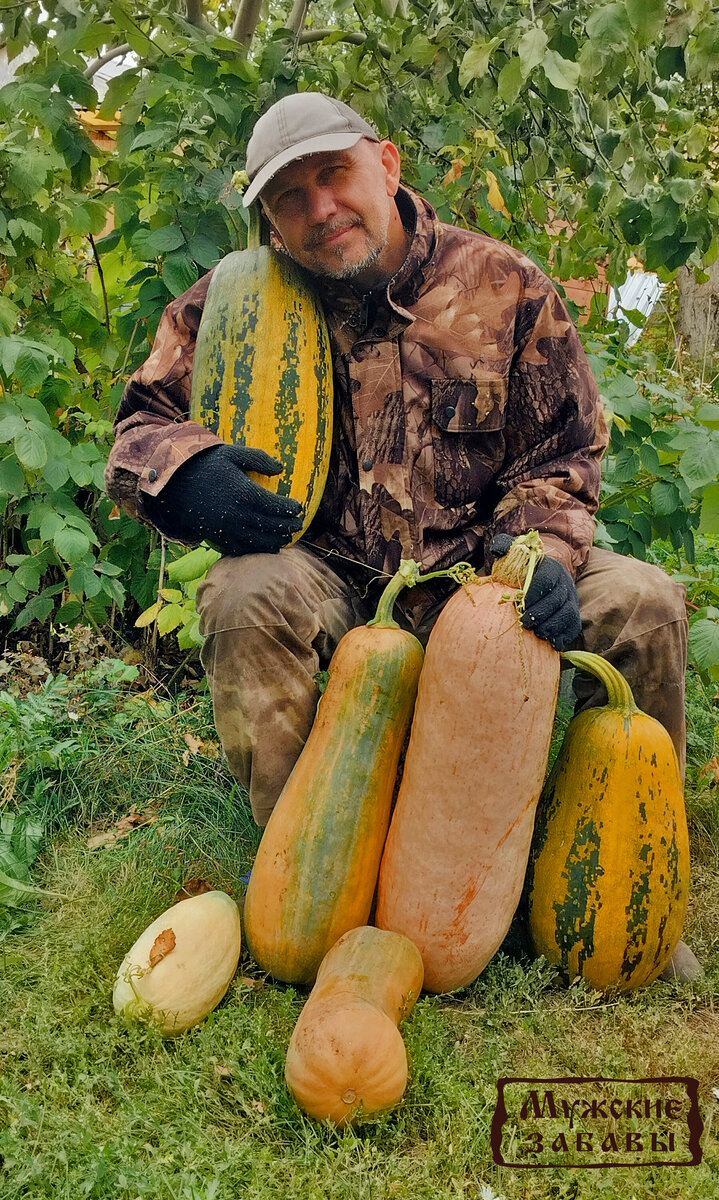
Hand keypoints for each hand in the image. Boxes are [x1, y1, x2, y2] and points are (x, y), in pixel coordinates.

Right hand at [143, 444, 303, 555]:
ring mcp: (228, 530)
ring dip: (277, 541)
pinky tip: (268, 545)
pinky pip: (244, 549)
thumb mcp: (232, 453)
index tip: (299, 507)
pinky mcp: (219, 539)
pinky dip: (258, 549)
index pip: (276, 507)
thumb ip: (259, 459)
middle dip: (289, 526)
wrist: (174, 484)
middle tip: (299, 524)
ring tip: (287, 537)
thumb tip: (281, 469)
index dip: (291, 509)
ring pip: (260, 543)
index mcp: (244, 493)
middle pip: (272, 527)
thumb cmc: (205, 465)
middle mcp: (238, 515)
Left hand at [490, 534, 581, 650]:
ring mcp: (571, 600)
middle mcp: (565, 583)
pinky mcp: (573, 615)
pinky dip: (565, 636)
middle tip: (525, 623)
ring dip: (553, 626)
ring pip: (568, 613)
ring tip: (538, 633)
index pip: (547, 579)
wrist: (541, 575)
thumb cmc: (523, 567)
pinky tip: (552, 643)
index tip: (520, 603)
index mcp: (551, 568)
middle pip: (558, 599)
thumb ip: (504, 547)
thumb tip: (497, 549)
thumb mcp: (514, 552)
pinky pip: (574, 626)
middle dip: (541, 613)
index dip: (535, 592)